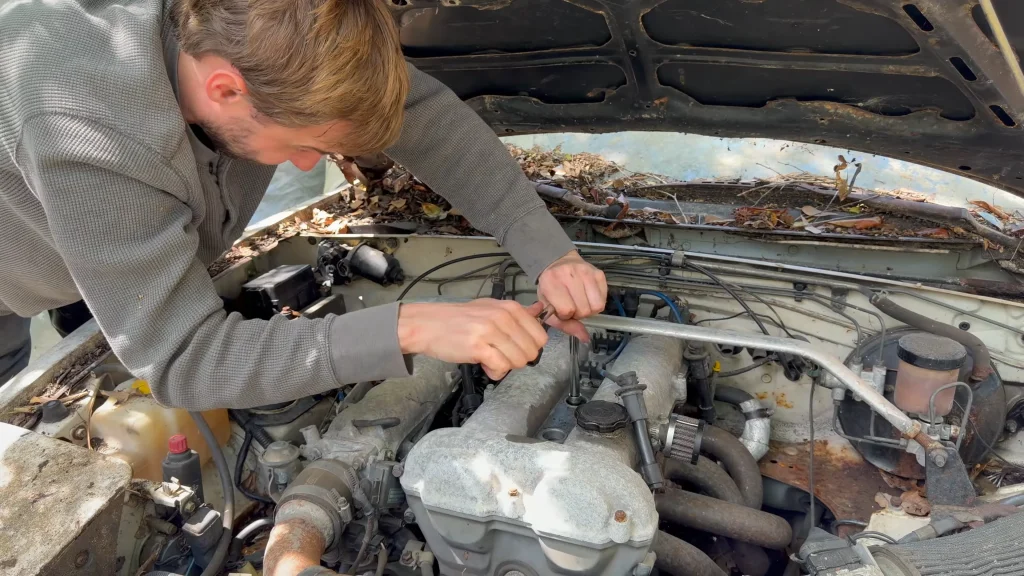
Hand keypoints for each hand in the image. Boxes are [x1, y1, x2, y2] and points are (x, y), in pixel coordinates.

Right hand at [397, 299, 548, 379]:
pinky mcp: (478, 348)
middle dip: (518, 359)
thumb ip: (517, 312)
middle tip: (500, 354)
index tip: (516, 348)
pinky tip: (484, 364)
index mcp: (510, 308)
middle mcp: (503, 318)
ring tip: (490, 358)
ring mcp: (490, 332)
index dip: (530, 348)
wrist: (429, 324)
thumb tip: (540, 309)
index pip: (540, 336)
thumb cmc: (460, 318)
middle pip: (531, 352)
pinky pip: (501, 368)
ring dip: (505, 366)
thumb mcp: (491, 308)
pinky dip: (495, 372)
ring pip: (518, 361)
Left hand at [537, 251, 606, 340]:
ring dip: (589, 309)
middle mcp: (569, 274)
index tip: (562, 309)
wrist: (558, 262)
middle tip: (572, 305)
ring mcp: (586, 272)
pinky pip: (604, 298)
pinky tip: (587, 296)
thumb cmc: (551, 286)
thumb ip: (565, 325)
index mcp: (551, 282)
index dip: (566, 315)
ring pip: (596, 306)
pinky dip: (597, 302)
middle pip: (584, 310)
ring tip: (580, 302)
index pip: (567, 310)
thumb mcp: (548, 306)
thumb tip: (585, 338)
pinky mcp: (599, 273)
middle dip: (578, 313)